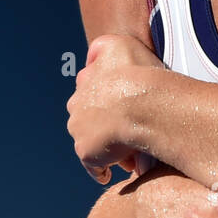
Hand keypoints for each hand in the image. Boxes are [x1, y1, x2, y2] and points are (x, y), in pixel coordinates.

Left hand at [68, 34, 164, 183]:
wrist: (139, 104)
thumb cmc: (137, 73)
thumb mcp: (118, 44)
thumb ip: (102, 48)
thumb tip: (93, 56)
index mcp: (87, 79)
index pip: (92, 85)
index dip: (109, 94)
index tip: (123, 100)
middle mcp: (77, 102)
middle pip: (89, 113)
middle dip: (104, 119)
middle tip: (130, 125)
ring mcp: (79, 128)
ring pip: (93, 138)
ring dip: (107, 143)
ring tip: (131, 149)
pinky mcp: (86, 152)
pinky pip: (93, 165)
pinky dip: (101, 169)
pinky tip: (110, 173)